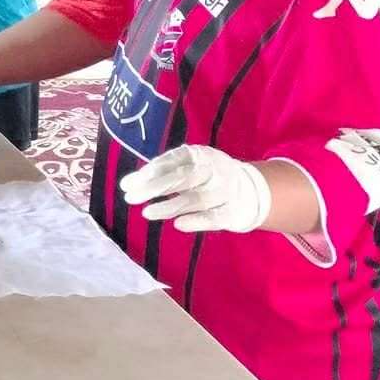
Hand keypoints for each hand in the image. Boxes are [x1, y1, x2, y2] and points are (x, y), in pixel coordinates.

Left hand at [121, 145, 270, 233]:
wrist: (252, 190)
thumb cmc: (207, 178)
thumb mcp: (188, 168)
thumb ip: (161, 174)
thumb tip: (127, 184)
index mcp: (200, 155)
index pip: (172, 161)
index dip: (149, 172)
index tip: (128, 184)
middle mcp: (214, 170)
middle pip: (182, 178)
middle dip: (154, 187)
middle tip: (129, 198)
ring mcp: (225, 191)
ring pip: (196, 199)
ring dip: (169, 206)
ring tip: (146, 213)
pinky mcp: (233, 212)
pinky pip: (214, 217)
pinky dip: (196, 220)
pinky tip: (177, 224)